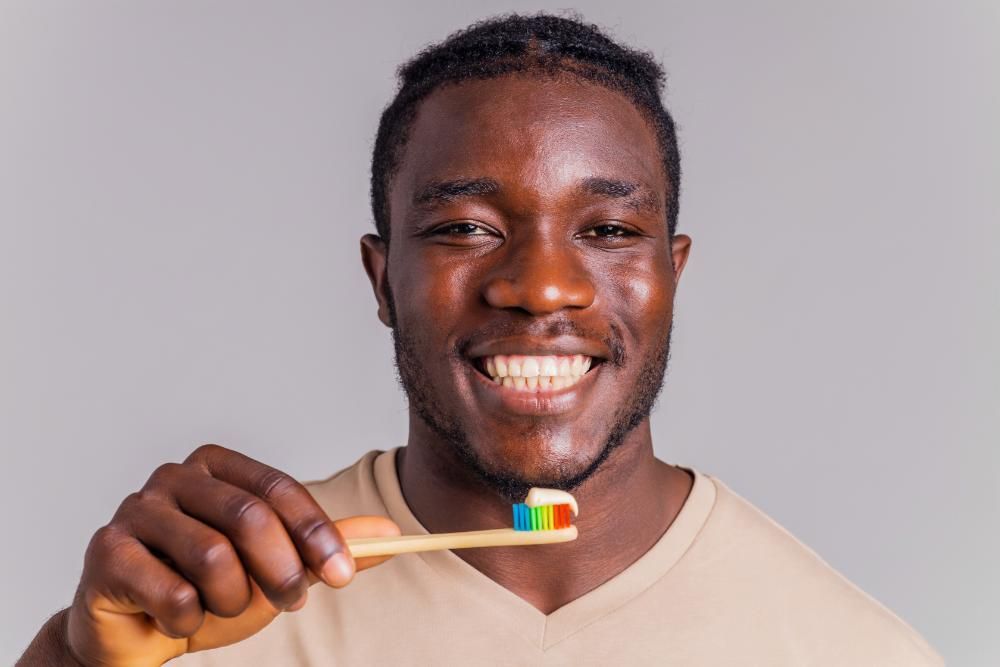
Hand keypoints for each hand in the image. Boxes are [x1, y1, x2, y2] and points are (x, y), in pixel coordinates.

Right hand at [62, 444, 398, 665]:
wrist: (139, 634)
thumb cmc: (209, 590)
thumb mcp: (278, 568)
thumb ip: (328, 548)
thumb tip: (391, 534)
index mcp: (217, 467)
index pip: (278, 489)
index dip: (317, 532)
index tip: (345, 573)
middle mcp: (174, 477)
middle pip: (249, 516)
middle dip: (282, 570)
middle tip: (292, 602)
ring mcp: (135, 510)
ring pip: (213, 556)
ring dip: (232, 599)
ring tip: (220, 608)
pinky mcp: (106, 551)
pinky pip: (173, 591)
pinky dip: (189, 618)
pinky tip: (178, 616)